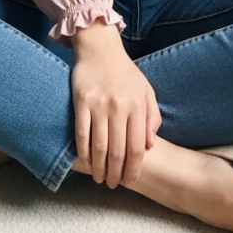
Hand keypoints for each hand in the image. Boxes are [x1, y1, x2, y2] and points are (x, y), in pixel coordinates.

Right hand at [70, 24, 161, 188]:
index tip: (129, 181)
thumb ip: (152, 117)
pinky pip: (81, 133)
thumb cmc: (125, 72)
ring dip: (99, 168)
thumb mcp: (146, 91)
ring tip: (99, 179)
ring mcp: (99, 104)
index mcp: (137, 106)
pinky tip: (85, 162)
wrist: (100, 48)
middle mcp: (119, 107)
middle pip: (117, 150)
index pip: (137, 147)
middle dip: (116, 173)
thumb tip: (149, 145)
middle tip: (113, 184)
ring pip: (99, 146)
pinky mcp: (81, 102)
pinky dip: (83, 152)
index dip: (133, 169)